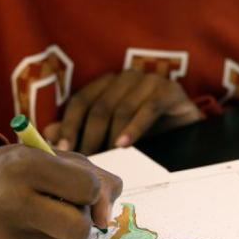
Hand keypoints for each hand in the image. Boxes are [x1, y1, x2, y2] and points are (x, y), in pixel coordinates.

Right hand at [0, 145, 121, 238]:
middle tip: (71, 206)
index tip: (79, 183)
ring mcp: (9, 232)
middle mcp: (13, 201)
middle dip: (85, 218)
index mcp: (27, 165)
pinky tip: (35, 224)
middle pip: (80, 228)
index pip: (87, 188)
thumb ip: (96, 178)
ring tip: (53, 214)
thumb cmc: (19, 168)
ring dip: (72, 231)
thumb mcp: (56, 157)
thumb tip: (106, 218)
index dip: (92, 187)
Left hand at [43, 70, 201, 153]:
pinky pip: (147, 109)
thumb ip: (82, 131)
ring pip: (121, 108)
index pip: (81, 100)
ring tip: (105, 157)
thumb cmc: (146, 132)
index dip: (69, 124)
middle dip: (89, 135)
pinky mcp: (169, 90)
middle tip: (85, 160)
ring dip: (110, 135)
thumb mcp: (111, 133)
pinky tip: (124, 145)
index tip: (63, 148)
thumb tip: (50, 134)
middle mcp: (125, 77)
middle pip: (99, 106)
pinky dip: (133, 128)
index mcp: (107, 83)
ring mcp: (148, 81)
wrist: (188, 130)